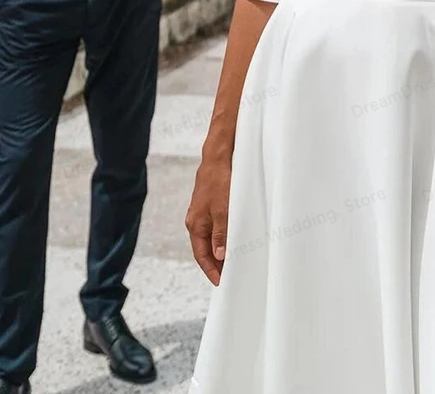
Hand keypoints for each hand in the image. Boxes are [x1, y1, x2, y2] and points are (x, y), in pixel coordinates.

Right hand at [186, 157, 230, 286]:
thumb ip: (220, 233)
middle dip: (216, 263)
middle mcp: (196, 221)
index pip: (201, 255)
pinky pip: (215, 227)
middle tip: (229, 275)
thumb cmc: (218, 181)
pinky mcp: (210, 205)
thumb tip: (219, 255)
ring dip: (220, 250)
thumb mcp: (222, 210)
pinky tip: (232, 239)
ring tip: (232, 261)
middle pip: (205, 249)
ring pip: (211, 238)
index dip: (211, 270)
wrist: (218, 158)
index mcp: (195, 225)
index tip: (221, 282)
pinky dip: (222, 237)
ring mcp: (203, 213)